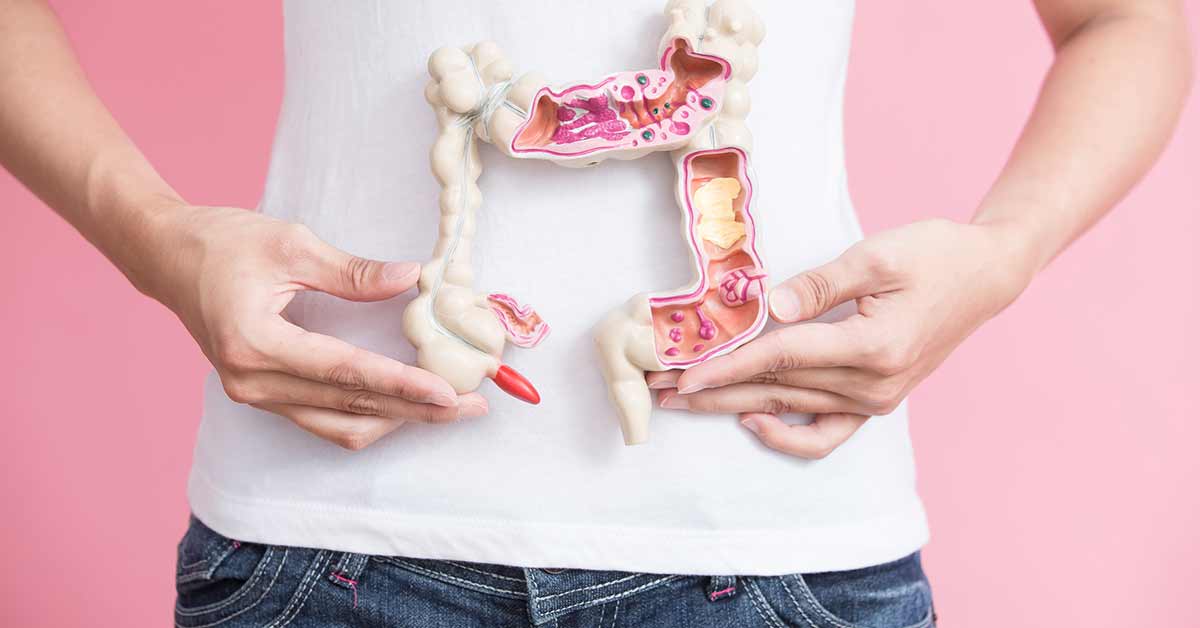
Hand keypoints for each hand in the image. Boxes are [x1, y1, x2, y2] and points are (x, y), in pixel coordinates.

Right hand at [143, 204, 486, 449]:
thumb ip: (353, 271)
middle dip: (416, 411)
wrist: (165, 257)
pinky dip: (367, 415)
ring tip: (449, 408)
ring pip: (338, 425)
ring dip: (397, 419)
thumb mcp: (291, 243)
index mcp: (255, 342)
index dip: (401, 385)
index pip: (345, 373)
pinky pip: (321, 420)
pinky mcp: (261, 395)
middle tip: (471, 405)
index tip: (448, 391)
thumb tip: (413, 278)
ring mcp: (254, 394)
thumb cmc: (222, 242)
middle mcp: (252, 381)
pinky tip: (405, 405)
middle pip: (350, 408)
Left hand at [648, 219, 1033, 457]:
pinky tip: (754, 420)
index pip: (782, 358)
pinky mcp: (877, 400)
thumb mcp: (879, 255)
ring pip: (790, 408)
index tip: (682, 374)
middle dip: (712, 392)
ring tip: (686, 402)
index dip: (728, 365)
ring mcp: (877, 399)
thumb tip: (769, 308)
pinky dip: (789, 435)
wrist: (987, 275)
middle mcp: (874, 385)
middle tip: (660, 392)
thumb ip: (821, 285)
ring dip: (733, 405)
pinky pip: (827, 433)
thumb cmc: (935, 254)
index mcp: (874, 346)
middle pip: (776, 390)